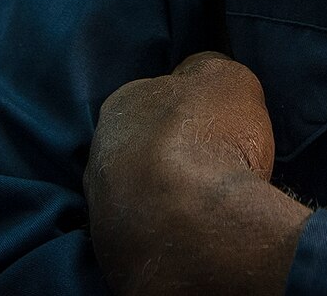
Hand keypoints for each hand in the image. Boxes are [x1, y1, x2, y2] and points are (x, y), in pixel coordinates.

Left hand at [85, 52, 312, 295]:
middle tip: (205, 171)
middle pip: (137, 148)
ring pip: (134, 194)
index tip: (211, 132)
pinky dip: (162, 232)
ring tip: (200, 208)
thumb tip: (202, 80)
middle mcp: (99, 152)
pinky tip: (189, 234)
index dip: (185, 115)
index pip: (152, 100)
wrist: (191, 225)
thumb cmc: (210, 141)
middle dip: (166, 157)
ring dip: (160, 198)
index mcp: (121, 105)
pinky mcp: (113, 251)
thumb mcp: (227, 80)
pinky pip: (142, 232)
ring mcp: (101, 205)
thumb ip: (209, 74)